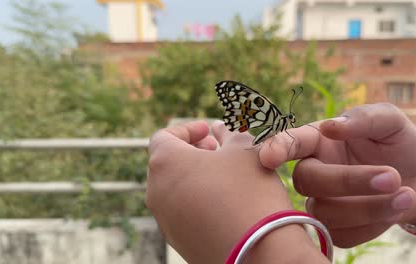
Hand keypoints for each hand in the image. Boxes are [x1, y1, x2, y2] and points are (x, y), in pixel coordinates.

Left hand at [146, 120, 327, 262]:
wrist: (260, 251)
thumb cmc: (250, 192)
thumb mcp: (244, 151)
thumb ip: (229, 134)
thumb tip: (222, 129)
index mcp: (165, 163)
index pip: (164, 136)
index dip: (187, 129)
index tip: (208, 131)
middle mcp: (156, 192)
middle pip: (166, 163)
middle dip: (191, 152)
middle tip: (216, 151)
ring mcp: (164, 220)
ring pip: (173, 189)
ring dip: (193, 176)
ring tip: (223, 176)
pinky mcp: (177, 241)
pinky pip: (181, 212)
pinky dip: (196, 200)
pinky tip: (223, 202)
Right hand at [259, 103, 415, 246]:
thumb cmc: (396, 142)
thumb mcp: (389, 121)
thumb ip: (364, 118)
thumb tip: (331, 127)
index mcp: (318, 140)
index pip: (291, 143)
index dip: (277, 149)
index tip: (269, 158)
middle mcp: (312, 170)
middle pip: (306, 181)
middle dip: (348, 181)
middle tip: (392, 177)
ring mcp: (320, 201)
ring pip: (324, 213)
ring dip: (368, 207)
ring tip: (406, 194)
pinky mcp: (334, 229)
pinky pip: (342, 235)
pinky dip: (373, 225)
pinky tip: (394, 210)